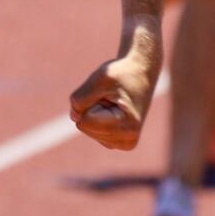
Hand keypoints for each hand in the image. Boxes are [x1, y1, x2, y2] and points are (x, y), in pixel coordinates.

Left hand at [69, 22, 162, 150]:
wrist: (140, 72)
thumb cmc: (121, 74)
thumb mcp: (100, 78)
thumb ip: (81, 98)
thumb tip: (73, 117)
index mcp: (127, 127)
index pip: (84, 120)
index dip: (91, 101)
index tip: (110, 93)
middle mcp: (126, 140)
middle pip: (84, 126)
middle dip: (92, 106)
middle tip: (111, 97)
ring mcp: (121, 143)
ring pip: (85, 128)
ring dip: (94, 110)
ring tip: (112, 102)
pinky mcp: (115, 141)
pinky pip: (89, 129)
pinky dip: (95, 116)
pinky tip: (112, 109)